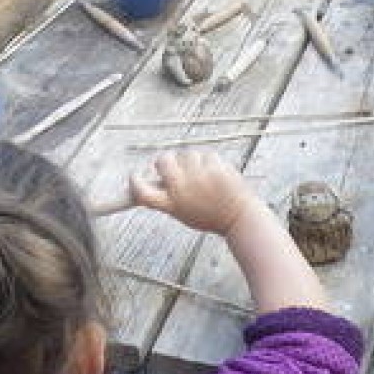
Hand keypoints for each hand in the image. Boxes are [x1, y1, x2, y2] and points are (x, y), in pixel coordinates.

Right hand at [129, 151, 260, 234]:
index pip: (142, 192)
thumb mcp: (184, 212)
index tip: (134, 175)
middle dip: (166, 160)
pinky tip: (216, 175)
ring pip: (187, 154)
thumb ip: (168, 197)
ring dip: (192, 162)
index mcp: (171, 205)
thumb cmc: (211, 217)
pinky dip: (210, 162)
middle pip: (163, 161)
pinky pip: (206, 155)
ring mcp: (199, 178)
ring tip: (204, 177)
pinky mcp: (215, 169)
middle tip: (173, 167)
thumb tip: (154, 179)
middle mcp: (182, 191)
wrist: (239, 218)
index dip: (134, 182)